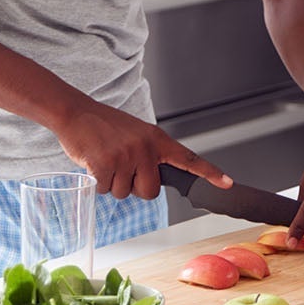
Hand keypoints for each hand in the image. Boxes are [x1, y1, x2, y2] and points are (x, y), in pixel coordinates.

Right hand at [52, 99, 230, 200]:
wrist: (76, 112)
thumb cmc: (105, 125)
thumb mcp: (137, 134)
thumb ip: (151, 154)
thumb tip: (154, 180)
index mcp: (157, 140)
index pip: (188, 159)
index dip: (209, 173)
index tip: (227, 183)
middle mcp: (145, 148)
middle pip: (150, 192)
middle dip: (135, 188)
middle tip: (122, 169)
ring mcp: (125, 156)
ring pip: (124, 193)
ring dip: (112, 183)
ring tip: (106, 159)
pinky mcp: (105, 164)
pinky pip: (105, 191)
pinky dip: (97, 183)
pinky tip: (94, 164)